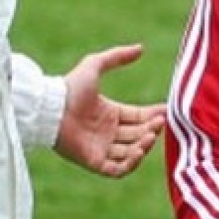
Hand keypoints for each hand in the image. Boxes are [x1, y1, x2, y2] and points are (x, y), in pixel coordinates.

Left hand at [54, 44, 167, 177]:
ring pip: (131, 153)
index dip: (154, 115)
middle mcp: (107, 133)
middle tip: (160, 123)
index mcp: (109, 113)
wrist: (50, 107)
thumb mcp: (95, 65)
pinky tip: (138, 151)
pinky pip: (117, 170)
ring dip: (144, 147)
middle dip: (152, 130)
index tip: (167, 111)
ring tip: (150, 136)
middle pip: (138, 135)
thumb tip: (140, 48)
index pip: (139, 117)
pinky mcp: (94, 162)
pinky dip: (130, 164)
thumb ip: (117, 56)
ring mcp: (101, 149)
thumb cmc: (70, 86)